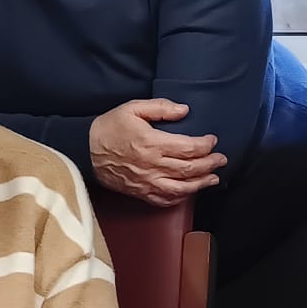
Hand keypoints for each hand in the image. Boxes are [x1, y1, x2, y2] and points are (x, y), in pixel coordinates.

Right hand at [88, 99, 225, 206]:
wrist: (85, 151)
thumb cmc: (109, 128)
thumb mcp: (132, 108)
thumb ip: (160, 107)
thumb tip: (184, 110)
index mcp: (152, 143)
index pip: (188, 147)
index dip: (205, 145)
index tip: (212, 140)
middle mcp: (153, 165)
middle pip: (190, 169)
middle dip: (210, 164)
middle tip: (221, 159)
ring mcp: (147, 182)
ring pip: (181, 188)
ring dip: (201, 184)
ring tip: (214, 178)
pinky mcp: (140, 192)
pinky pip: (165, 200)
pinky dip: (181, 198)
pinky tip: (190, 191)